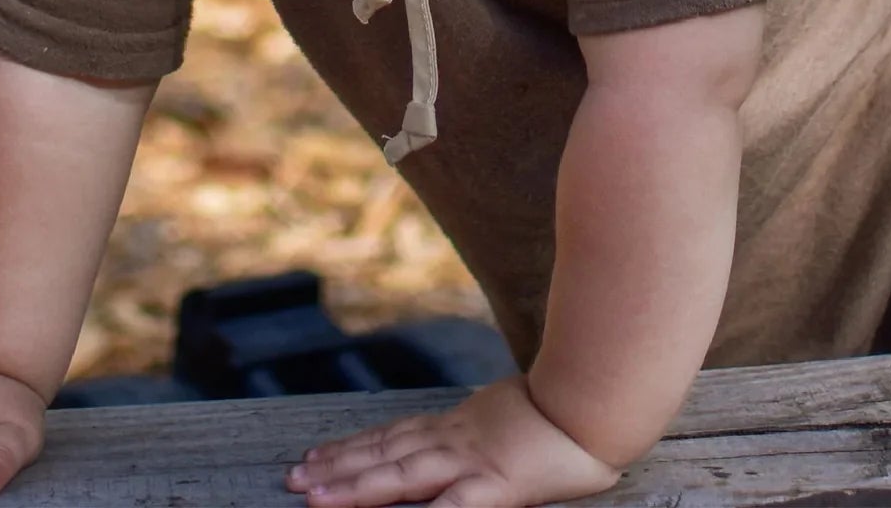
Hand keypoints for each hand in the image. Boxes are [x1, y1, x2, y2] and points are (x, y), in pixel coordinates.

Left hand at [285, 376, 622, 507]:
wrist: (598, 394)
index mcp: (460, 425)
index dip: (353, 448)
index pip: (394, 437)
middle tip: (292, 480)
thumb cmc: (570, 407)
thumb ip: (488, 428)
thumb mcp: (514, 416)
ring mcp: (471, 462)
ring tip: (314, 495)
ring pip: (399, 476)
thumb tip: (474, 440)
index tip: (316, 457)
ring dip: (354, 487)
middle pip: (384, 454)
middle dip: (337, 470)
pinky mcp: (494, 486)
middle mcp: (455, 440)